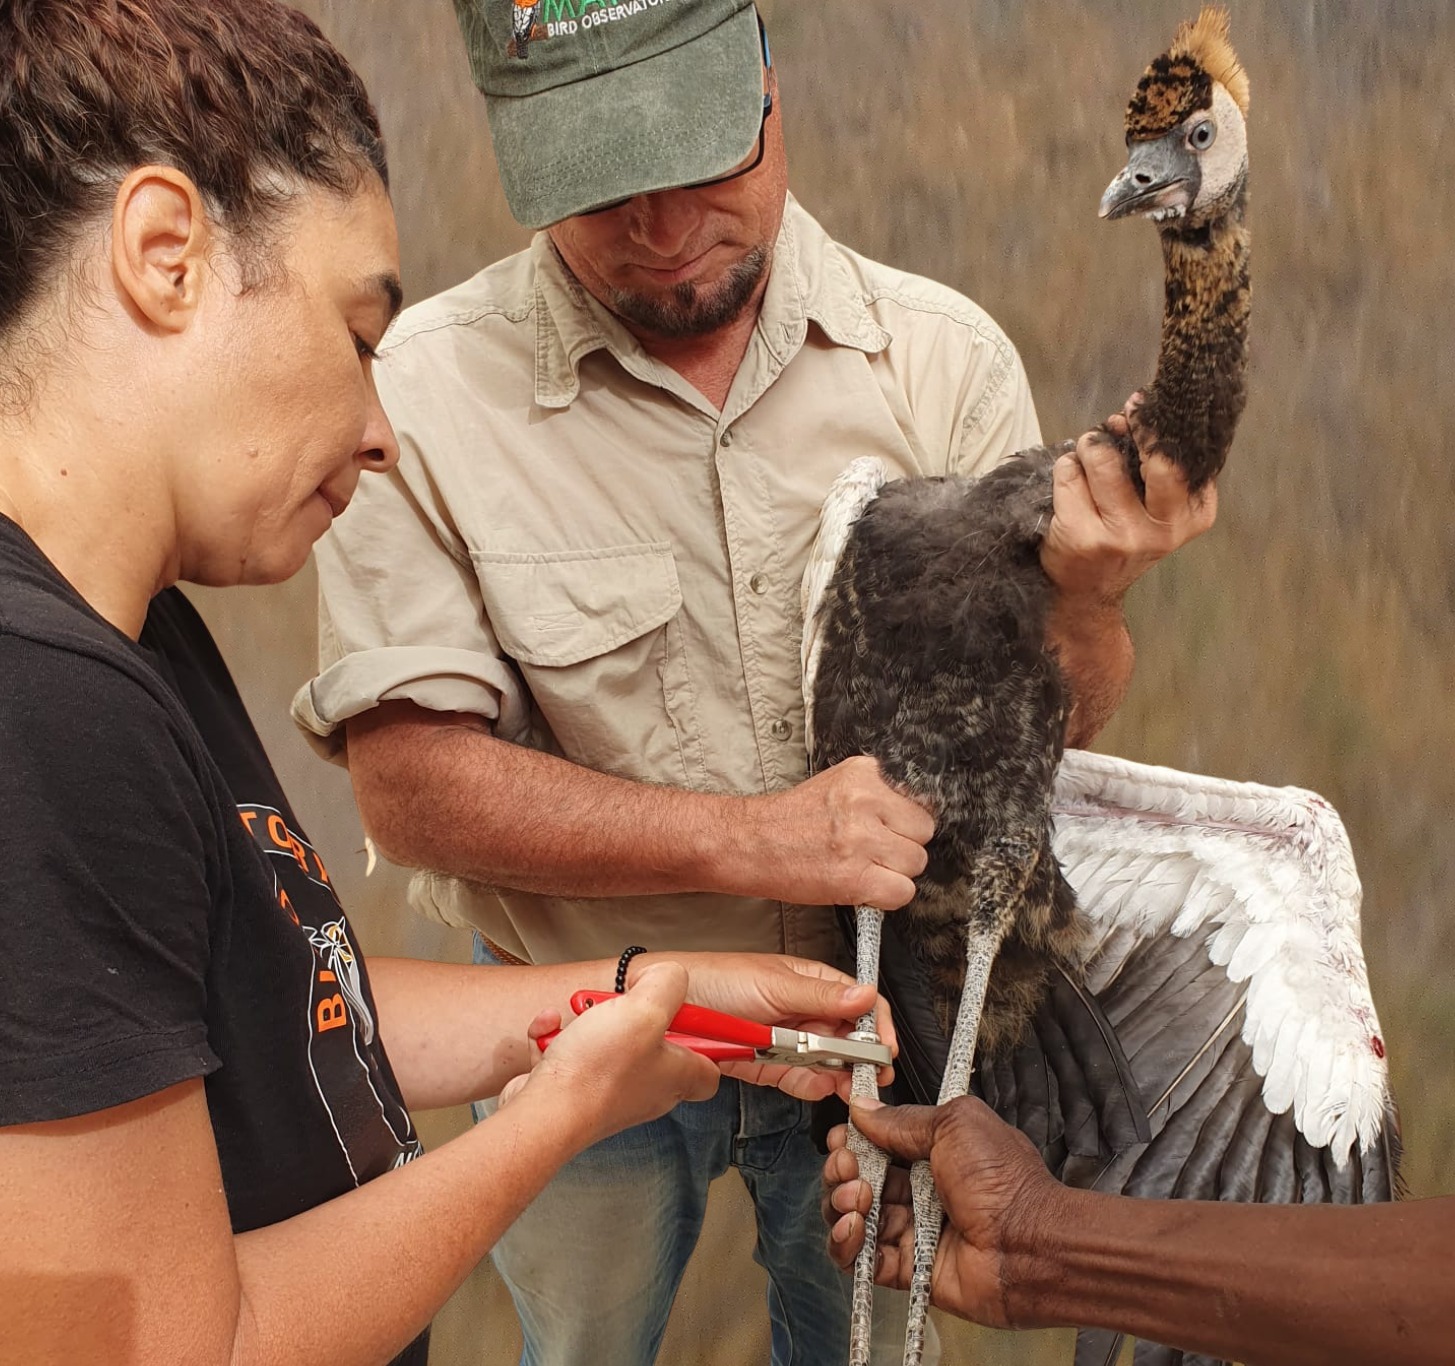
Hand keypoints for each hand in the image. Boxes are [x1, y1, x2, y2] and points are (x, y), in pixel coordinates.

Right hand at [500, 961, 718, 1148]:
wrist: (543, 1113)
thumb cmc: (596, 1072)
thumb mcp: (646, 1009)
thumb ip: (667, 983)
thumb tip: (667, 975)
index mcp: (677, 1076)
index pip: (711, 1067)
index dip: (707, 1040)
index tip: (694, 1016)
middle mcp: (648, 1089)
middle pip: (654, 1044)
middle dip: (632, 1016)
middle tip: (622, 1005)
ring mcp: (610, 1092)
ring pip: (606, 1042)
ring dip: (586, 1022)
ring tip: (579, 1018)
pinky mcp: (576, 1091)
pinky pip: (571, 1052)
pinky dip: (556, 1037)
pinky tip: (550, 1030)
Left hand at [669, 952, 896, 1101]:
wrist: (670, 1012)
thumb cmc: (716, 980)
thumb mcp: (772, 984)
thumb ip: (820, 996)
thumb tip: (866, 995)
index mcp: (812, 982)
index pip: (859, 1003)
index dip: (877, 1025)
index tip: (885, 1048)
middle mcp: (806, 1011)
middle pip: (849, 1038)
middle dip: (862, 1058)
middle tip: (872, 1077)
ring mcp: (791, 1040)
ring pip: (830, 1064)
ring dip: (840, 1077)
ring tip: (847, 1087)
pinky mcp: (773, 1066)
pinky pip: (802, 1080)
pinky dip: (811, 1087)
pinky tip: (816, 1086)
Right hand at [730, 756, 934, 909]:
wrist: (750, 844)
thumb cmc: (790, 821)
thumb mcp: (837, 785)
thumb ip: (877, 792)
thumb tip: (916, 809)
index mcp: (863, 773)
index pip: (920, 797)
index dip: (906, 819)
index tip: (892, 828)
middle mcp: (864, 801)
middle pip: (923, 830)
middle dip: (904, 844)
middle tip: (874, 850)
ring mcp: (860, 839)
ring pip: (916, 862)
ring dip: (896, 871)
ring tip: (864, 867)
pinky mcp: (854, 876)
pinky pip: (903, 892)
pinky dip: (887, 897)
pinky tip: (863, 886)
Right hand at [821, 1096, 1063, 1328]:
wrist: (1030, 1246)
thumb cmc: (1002, 1181)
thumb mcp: (955, 1125)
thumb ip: (904, 1120)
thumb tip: (862, 1108)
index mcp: (932, 1154)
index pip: (876, 1145)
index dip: (853, 1140)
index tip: (843, 1137)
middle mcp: (918, 1191)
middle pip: (858, 1180)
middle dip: (842, 1170)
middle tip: (848, 1167)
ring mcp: (911, 1231)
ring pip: (853, 1217)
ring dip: (840, 1204)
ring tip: (856, 1199)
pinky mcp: (906, 1269)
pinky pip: (861, 1260)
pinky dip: (845, 1245)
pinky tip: (852, 1230)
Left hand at [1040, 394, 1217, 606]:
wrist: (1089, 591)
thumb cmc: (1122, 535)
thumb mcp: (1156, 506)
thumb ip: (1153, 464)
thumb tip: (1126, 415)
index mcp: (1193, 515)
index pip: (1187, 458)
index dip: (1159, 425)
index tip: (1140, 404)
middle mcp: (1163, 529)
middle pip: (1156, 460)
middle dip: (1132, 429)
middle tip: (1114, 424)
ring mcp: (1122, 536)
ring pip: (1103, 462)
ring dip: (1089, 447)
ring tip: (1086, 454)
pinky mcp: (1083, 538)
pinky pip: (1069, 478)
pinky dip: (1065, 469)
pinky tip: (1068, 480)